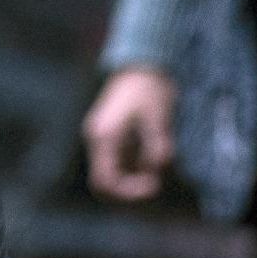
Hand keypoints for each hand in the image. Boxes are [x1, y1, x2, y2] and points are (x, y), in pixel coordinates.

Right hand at [81, 67, 177, 202]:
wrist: (143, 64)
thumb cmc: (149, 88)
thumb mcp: (157, 117)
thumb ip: (157, 145)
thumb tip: (158, 171)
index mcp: (104, 138)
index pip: (105, 181)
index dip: (128, 193)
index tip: (154, 187)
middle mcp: (98, 141)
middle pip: (106, 182)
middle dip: (130, 189)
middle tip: (156, 184)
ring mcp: (103, 139)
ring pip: (113, 173)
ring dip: (134, 179)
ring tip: (158, 170)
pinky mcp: (112, 136)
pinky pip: (119, 162)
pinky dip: (135, 168)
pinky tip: (154, 160)